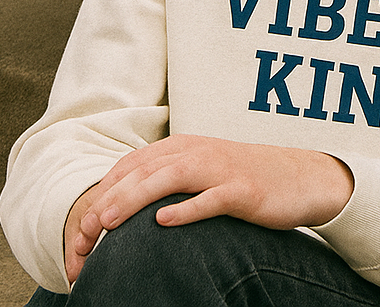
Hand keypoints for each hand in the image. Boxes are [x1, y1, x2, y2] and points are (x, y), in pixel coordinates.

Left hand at [65, 135, 353, 281]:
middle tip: (83, 231)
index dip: (103, 192)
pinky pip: (210, 199)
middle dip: (109, 199)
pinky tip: (164, 222)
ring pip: (169, 179)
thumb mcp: (200, 173)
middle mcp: (197, 152)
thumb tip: (122, 204)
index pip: (132, 165)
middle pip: (144, 170)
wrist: (298, 178)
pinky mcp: (241, 190)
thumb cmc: (243, 180)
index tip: (81, 227)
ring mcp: (220, 169)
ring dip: (136, 198)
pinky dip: (185, 209)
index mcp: (183, 147)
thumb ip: (166, 180)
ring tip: (109, 222)